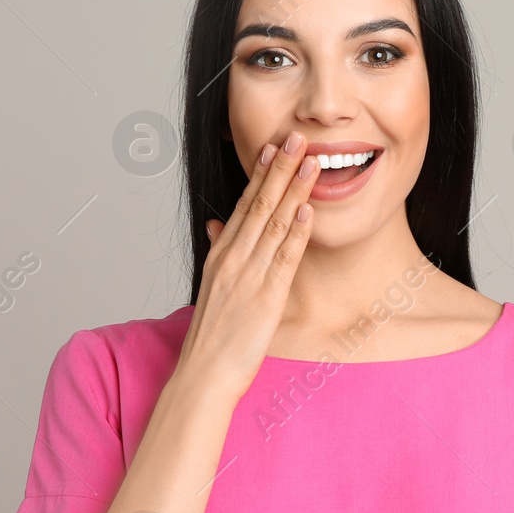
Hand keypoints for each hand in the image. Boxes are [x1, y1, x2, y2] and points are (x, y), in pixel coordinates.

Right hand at [176, 129, 318, 398]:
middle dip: (279, 168)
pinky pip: (283, 259)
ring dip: (293, 189)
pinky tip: (307, 210)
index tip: (272, 147)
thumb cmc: (212, 338)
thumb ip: (218, 252)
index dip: (260, 174)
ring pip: (273, 224)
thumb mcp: (210, 287)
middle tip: (296, 137)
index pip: (243, 206)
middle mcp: (232, 260)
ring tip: (310, 160)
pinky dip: (296, 232)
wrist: (203, 376)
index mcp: (220, 256)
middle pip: (258, 205)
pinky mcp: (265, 298)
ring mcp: (248, 277)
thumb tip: (218, 223)